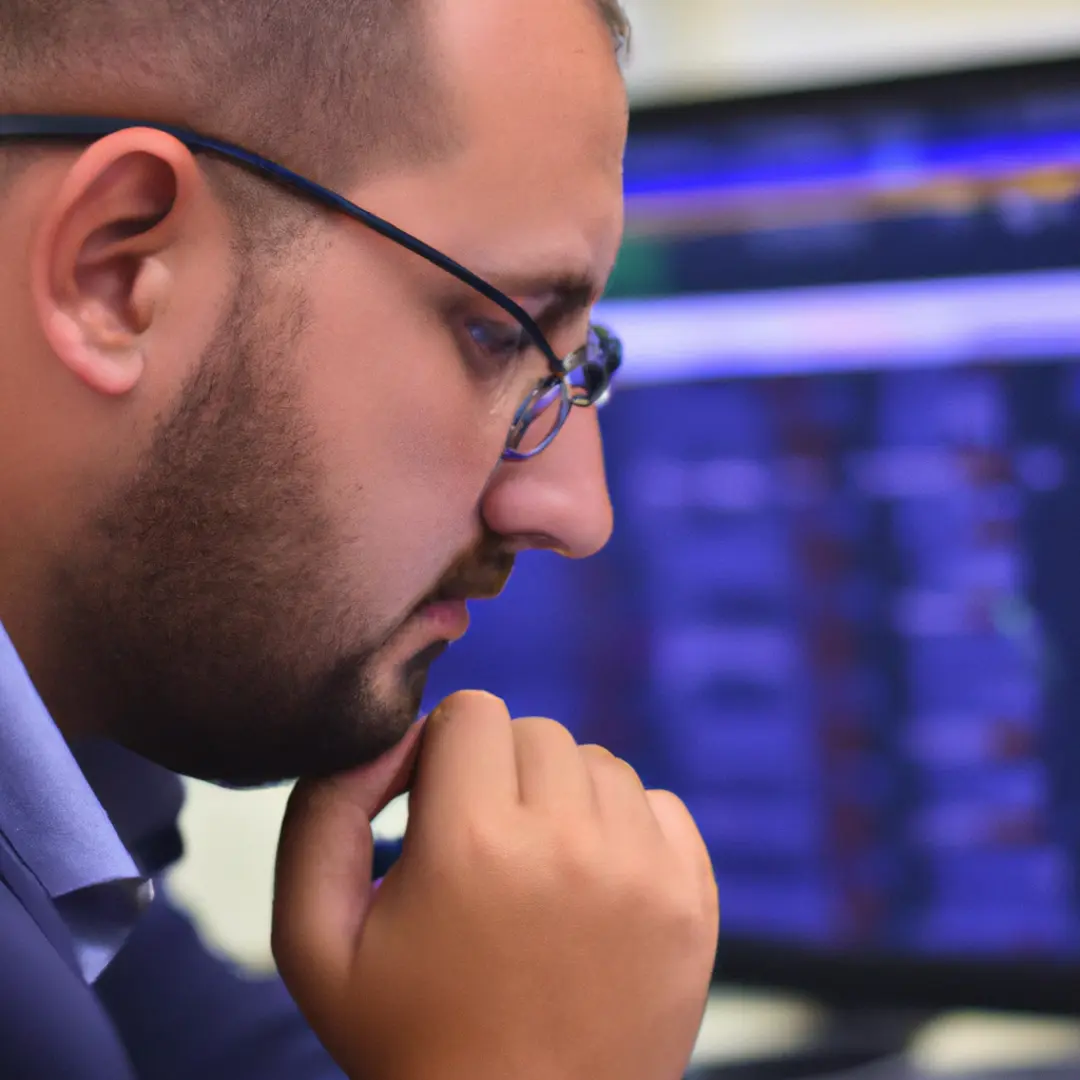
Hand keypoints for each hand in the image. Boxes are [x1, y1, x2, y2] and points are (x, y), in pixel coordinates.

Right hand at [273, 691, 718, 1079]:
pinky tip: (590, 885)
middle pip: (536, 731)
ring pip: (597, 762)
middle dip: (500, 771)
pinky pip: (658, 804)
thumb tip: (383, 739)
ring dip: (561, 796)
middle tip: (482, 845)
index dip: (442, 750)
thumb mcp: (314, 941)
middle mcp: (568, 844)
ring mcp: (643, 871)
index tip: (434, 804)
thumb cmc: (410, 1040)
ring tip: (534, 870)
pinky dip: (623, 827)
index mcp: (472, 844)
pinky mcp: (692, 900)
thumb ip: (321, 816)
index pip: (471, 711)